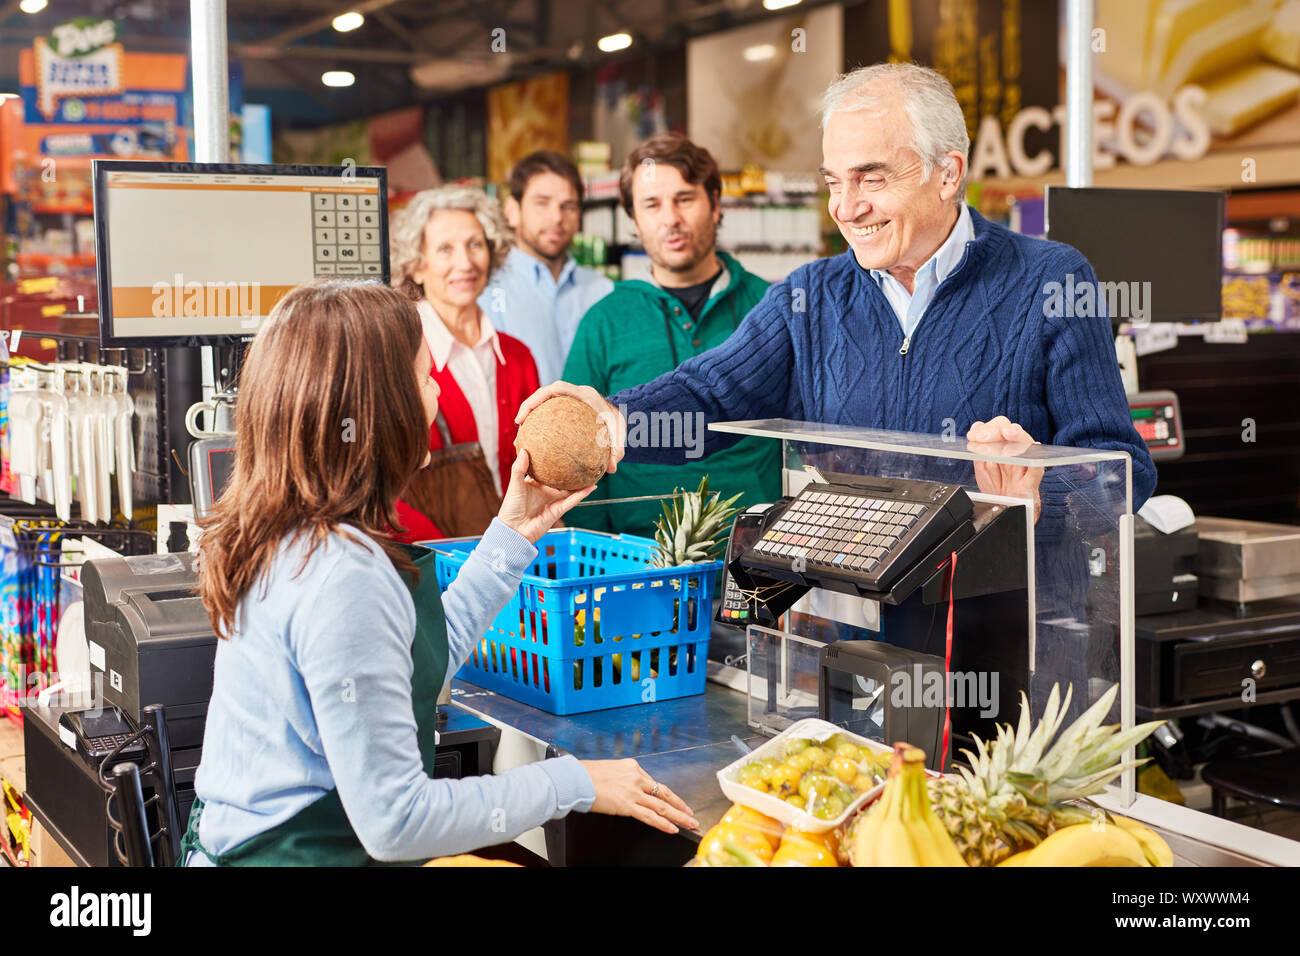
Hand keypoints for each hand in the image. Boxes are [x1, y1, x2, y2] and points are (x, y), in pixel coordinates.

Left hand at [496, 449, 594, 543]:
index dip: (552, 461)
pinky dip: (582, 494)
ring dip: (580, 482)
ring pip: (570, 490)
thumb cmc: (511, 509)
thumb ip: (519, 468)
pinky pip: (572, 500)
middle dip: (569, 471)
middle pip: (561, 480)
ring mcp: (553, 501)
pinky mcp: (558, 510)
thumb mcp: (514, 485)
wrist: (514, 530)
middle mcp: (545, 492)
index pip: (545, 470)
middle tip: (578, 458)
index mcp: (534, 484)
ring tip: (590, 471)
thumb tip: (524, 450)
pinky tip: (591, 486)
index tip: (559, 449)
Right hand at [514, 381, 625, 475]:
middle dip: (528, 406)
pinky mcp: (567, 406)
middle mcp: (574, 393)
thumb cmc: (619, 422)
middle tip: (518, 423)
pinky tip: (535, 441)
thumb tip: (611, 469)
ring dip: (532, 413)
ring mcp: (570, 399)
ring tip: (522, 432)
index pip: (556, 389)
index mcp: (584, 394)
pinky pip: (550, 412)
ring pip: (545, 402)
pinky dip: (541, 423)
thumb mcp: (620, 433)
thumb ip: (617, 449)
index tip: (525, 414)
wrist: (623, 412)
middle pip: (544, 393)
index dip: (538, 398)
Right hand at [580, 758, 698, 834]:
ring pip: (662, 805)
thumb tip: (622, 789)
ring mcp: (633, 791)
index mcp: (632, 767)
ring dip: (678, 816)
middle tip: (691, 813)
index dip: (665, 795)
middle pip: (664, 793)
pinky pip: (649, 816)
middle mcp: (636, 777)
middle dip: (680, 805)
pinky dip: (663, 823)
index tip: (674, 802)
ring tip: (690, 823)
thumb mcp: (608, 770)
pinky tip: (672, 828)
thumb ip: (621, 779)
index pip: (653, 783)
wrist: (575, 778)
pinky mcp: (627, 804)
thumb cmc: (585, 774)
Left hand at [966, 416, 1043, 523]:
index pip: (997, 427)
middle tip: (981, 437)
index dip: (985, 427)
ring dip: (1015, 435)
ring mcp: (1025, 462)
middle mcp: (1015, 450)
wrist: (1006, 508)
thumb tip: (974, 432)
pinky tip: (1026, 452)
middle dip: (995, 430)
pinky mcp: (1032, 478)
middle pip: (1010, 429)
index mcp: (1002, 445)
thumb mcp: (982, 467)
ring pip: (1025, 442)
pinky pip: (1037, 466)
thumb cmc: (997, 487)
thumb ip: (979, 450)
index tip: (973, 435)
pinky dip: (1033, 458)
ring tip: (1005, 434)